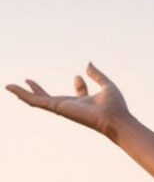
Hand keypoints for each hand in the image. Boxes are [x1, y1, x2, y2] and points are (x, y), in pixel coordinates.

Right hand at [5, 61, 131, 137]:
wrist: (115, 118)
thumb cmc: (116, 107)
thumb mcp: (106, 85)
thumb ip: (97, 75)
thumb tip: (88, 63)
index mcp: (86, 103)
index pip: (79, 93)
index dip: (79, 85)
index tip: (79, 76)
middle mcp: (73, 107)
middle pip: (52, 98)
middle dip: (39, 91)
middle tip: (28, 81)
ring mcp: (63, 108)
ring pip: (39, 101)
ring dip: (24, 94)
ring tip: (10, 87)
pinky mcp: (57, 107)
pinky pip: (36, 100)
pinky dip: (23, 94)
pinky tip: (11, 88)